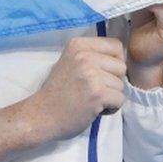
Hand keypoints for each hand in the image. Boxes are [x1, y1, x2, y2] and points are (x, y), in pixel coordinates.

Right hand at [0, 37, 126, 161]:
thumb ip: (91, 55)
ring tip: (92, 100)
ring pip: (122, 84)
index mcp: (79, 45)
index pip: (116, 45)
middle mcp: (85, 56)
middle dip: (113, 81)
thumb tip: (119, 56)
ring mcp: (91, 74)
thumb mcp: (70, 62)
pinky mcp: (97, 93)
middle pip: (121, 66)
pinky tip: (95, 109)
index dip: (114, 61)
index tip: (103, 73)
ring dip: (111, 96)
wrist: (40, 116)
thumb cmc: (57, 91)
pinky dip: (111, 108)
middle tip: (95, 90)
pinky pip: (120, 99)